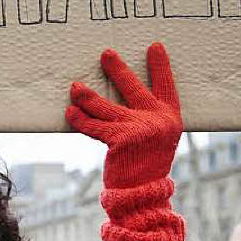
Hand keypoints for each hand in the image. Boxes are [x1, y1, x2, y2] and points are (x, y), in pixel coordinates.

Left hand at [66, 42, 182, 189]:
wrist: (144, 194)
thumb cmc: (146, 164)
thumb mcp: (156, 139)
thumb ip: (147, 118)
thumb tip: (122, 92)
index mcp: (171, 118)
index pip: (166, 86)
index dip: (160, 66)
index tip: (154, 46)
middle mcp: (158, 121)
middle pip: (133, 88)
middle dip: (117, 69)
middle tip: (106, 53)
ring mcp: (139, 129)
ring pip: (106, 106)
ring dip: (87, 96)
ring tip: (74, 87)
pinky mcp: (120, 139)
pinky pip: (94, 125)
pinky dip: (79, 119)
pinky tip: (70, 111)